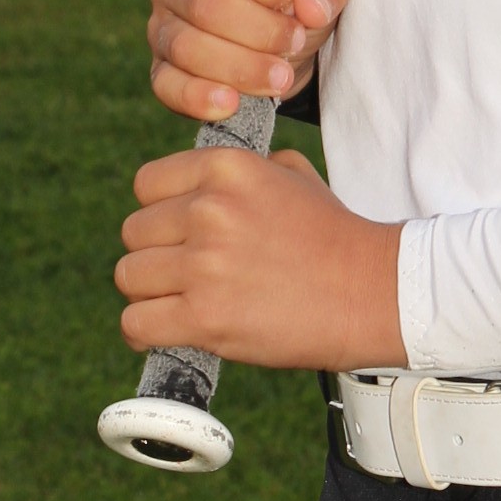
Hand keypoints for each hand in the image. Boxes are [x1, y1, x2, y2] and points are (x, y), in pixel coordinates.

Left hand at [116, 145, 406, 373]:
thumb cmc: (334, 237)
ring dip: (150, 293)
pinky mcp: (204, 317)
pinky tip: (169, 330)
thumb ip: (243, 170)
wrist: (372, 293)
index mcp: (227, 168)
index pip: (146, 184)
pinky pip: (136, 323)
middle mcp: (209, 210)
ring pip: (129, 276)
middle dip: (156, 253)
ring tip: (181, 302)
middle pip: (134, 232)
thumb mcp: (293, 176)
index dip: (160, 210)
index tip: (180, 233)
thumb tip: (200, 183)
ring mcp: (204, 264)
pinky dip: (145, 332)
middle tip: (187, 273)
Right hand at [146, 0, 353, 121]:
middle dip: (259, 31)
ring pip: (187, 47)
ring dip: (240, 67)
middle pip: (205, 4)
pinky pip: (167, 85)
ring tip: (280, 77)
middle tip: (295, 43)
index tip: (296, 5)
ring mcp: (160, 25)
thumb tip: (311, 6)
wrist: (284, 44)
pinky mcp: (160, 68)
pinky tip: (232, 102)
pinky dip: (199, 97)